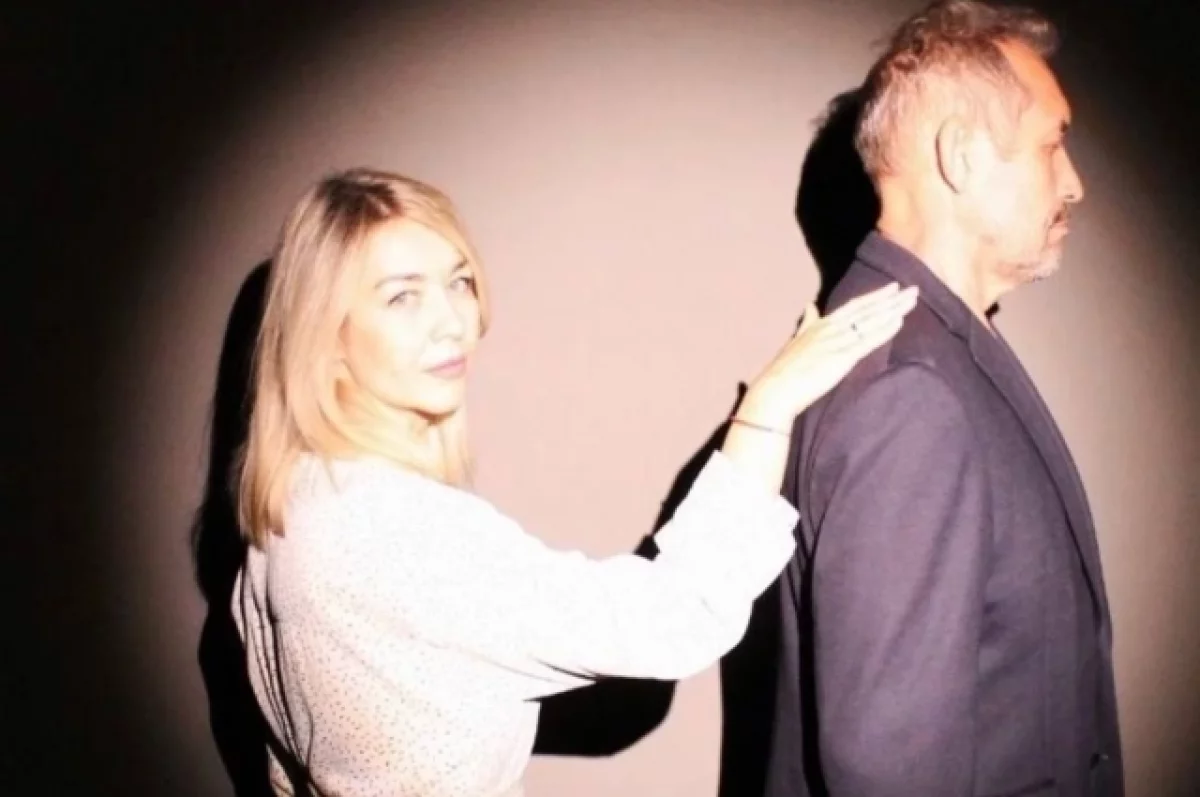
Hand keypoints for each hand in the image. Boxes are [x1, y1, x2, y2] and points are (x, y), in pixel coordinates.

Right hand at [736, 283, 918, 430]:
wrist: (777, 388)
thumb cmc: (784, 369)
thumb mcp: (796, 339)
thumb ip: (807, 322)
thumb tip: (810, 306)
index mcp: (821, 324)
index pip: (854, 306)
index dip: (875, 296)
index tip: (892, 288)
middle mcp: (832, 328)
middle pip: (867, 309)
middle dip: (891, 299)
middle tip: (913, 289)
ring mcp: (838, 341)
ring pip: (871, 321)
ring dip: (894, 310)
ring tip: (912, 300)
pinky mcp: (842, 357)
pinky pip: (868, 340)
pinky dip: (885, 329)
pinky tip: (899, 321)